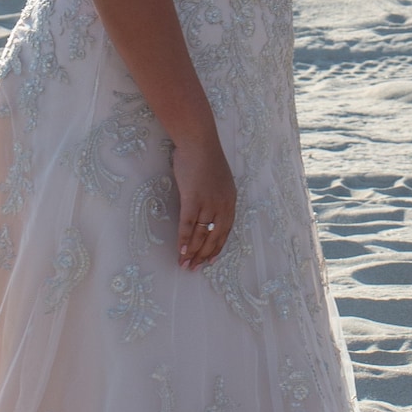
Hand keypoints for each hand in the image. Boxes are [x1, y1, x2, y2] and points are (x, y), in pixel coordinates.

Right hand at [172, 133, 237, 268]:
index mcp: (230, 201)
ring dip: (192, 252)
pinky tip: (181, 250)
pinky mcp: (193, 199)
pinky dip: (185, 239)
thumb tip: (206, 209)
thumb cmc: (205, 158)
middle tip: (194, 268)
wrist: (199, 142)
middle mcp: (222, 205)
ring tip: (185, 264)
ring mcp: (208, 203)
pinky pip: (189, 224)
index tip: (210, 261)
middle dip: (204, 255)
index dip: (217, 248)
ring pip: (201, 234)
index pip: (225, 231)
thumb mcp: (218, 180)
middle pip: (214, 237)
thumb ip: (215, 196)